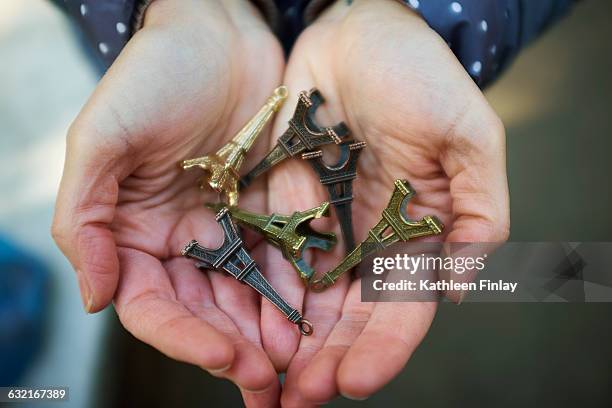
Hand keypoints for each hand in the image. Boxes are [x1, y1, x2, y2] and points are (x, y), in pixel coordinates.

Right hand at [51, 0, 285, 404]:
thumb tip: (92, 296)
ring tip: (303, 369)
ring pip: (251, 296)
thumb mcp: (101, 138)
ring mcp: (231, 228)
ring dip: (274, 335)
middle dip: (239, 351)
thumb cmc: (155, 75)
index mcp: (136, 234)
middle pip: (209, 313)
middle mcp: (185, 240)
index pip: (156, 306)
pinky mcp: (273, 210)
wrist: (219, 32)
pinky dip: (302, 293)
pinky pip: (288, 259)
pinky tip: (322, 322)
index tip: (225, 359)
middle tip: (272, 384)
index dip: (187, 339)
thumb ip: (84, 218)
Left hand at [259, 0, 509, 404]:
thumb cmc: (420, 75)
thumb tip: (460, 287)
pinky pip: (269, 254)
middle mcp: (369, 241)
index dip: (383, 347)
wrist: (357, 31)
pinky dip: (259, 294)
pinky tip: (244, 326)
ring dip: (289, 342)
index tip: (356, 381)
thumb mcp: (469, 136)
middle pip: (349, 315)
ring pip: (306, 298)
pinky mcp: (282, 202)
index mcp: (416, 234)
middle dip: (327, 359)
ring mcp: (324, 225)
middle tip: (300, 399)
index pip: (402, 306)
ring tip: (268, 382)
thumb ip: (480, 210)